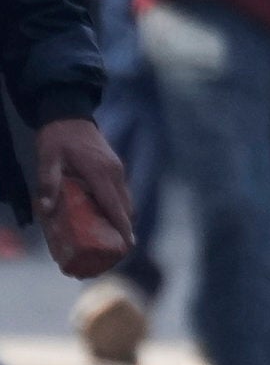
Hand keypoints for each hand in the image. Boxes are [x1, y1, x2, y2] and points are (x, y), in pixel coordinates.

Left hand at [31, 116, 132, 279]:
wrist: (70, 113)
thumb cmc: (58, 138)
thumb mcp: (48, 159)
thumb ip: (48, 182)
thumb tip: (46, 210)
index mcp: (101, 173)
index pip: (115, 206)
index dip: (122, 227)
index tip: (127, 246)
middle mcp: (115, 174)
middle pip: (125, 207)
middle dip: (124, 230)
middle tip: (116, 251)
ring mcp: (117, 171)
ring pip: (126, 201)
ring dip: (122, 220)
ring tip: (114, 239)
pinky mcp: (115, 169)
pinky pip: (121, 194)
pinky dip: (119, 209)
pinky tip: (109, 218)